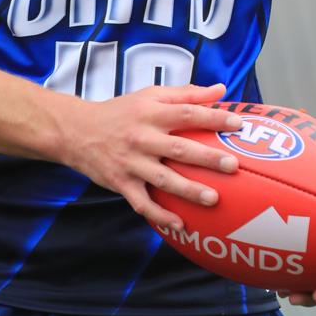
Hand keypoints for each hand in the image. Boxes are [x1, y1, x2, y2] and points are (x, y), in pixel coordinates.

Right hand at [58, 82, 241, 229]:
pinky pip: (142, 203)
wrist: (77, 131)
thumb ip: (186, 94)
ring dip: (189, 190)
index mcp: (151, 113)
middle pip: (179, 148)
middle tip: (233, 165)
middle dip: (207, 158)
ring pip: (163, 178)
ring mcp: (131, 163)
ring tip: (214, 199)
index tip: (238, 123)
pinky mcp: (121, 183)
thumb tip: (220, 90)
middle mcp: (142, 137)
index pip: (187, 113)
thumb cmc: (121, 111)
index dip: (213, 117)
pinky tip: (180, 225)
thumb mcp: (150, 95)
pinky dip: (160, 215)